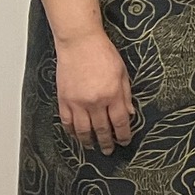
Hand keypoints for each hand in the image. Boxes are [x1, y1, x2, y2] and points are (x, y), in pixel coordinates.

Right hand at [54, 31, 134, 153]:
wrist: (80, 43)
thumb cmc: (103, 54)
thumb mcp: (123, 73)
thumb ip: (126, 95)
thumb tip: (130, 114)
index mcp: (112, 94)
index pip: (120, 122)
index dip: (123, 134)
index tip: (125, 141)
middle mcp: (95, 102)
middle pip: (102, 129)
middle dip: (107, 142)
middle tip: (109, 150)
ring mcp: (77, 102)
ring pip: (83, 130)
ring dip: (88, 141)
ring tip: (92, 146)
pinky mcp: (64, 100)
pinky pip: (67, 122)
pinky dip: (71, 131)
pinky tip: (76, 135)